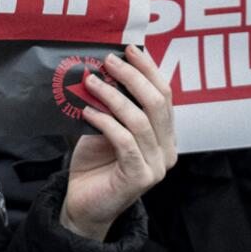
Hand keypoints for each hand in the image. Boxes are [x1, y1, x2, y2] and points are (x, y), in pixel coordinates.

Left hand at [62, 44, 176, 241]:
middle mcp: (168, 149)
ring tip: (91, 81)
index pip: (165, 95)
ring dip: (114, 97)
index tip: (130, 48)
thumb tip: (101, 68)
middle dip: (133, 77)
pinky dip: (106, 122)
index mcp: (165, 135)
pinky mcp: (140, 177)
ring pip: (140, 121)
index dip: (149, 70)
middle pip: (157, 104)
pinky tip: (88, 111)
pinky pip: (125, 142)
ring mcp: (157, 165)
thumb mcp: (104, 127)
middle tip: (108, 60)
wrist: (83, 203)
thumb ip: (111, 104)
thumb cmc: (94, 163)